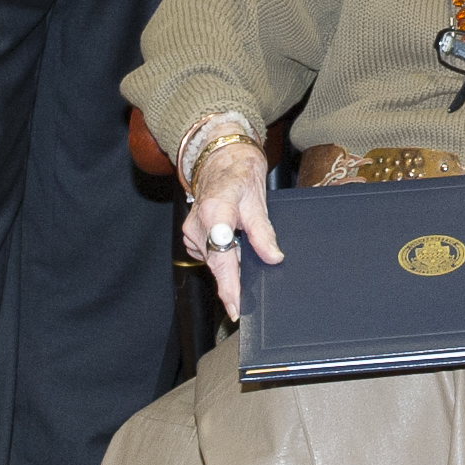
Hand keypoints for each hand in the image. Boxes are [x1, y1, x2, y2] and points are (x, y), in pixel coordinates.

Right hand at [183, 139, 282, 319]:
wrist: (219, 158)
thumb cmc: (239, 174)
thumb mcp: (257, 199)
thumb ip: (263, 231)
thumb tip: (273, 257)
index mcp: (215, 212)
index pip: (222, 257)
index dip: (229, 285)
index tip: (235, 306)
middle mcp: (197, 224)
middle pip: (217, 264)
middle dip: (233, 283)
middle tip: (245, 304)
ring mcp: (190, 230)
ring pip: (213, 261)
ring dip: (230, 267)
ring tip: (245, 258)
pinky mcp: (190, 235)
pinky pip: (208, 255)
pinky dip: (223, 258)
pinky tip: (235, 249)